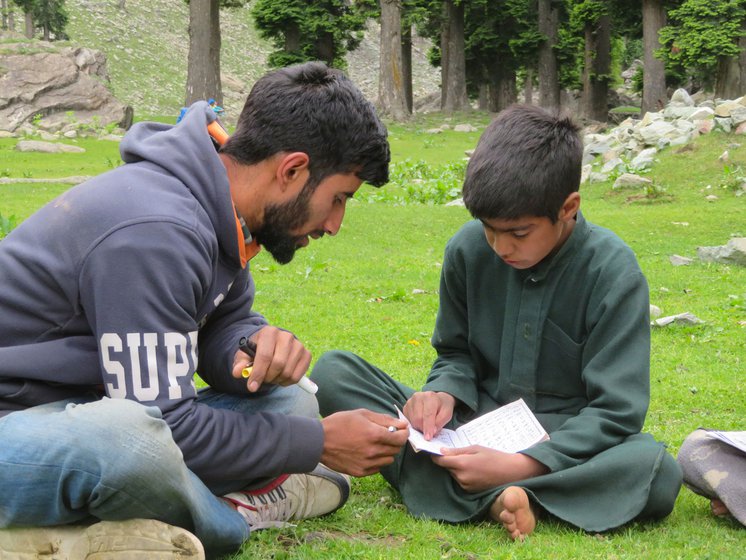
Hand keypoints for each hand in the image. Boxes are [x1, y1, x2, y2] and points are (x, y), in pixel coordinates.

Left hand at [231, 327, 310, 392]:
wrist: (272, 345)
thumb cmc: (256, 351)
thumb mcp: (245, 355)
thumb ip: (240, 364)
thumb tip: (238, 372)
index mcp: (269, 332)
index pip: (265, 355)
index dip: (258, 373)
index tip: (251, 387)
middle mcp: (286, 336)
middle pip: (278, 364)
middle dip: (268, 377)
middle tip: (263, 379)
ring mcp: (298, 345)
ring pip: (288, 372)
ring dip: (277, 380)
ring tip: (271, 376)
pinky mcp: (307, 354)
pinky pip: (298, 376)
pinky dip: (288, 382)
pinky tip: (281, 377)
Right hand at [320, 409, 408, 476]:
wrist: (319, 441)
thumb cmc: (340, 423)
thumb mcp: (362, 414)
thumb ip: (384, 419)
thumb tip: (402, 424)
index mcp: (374, 434)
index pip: (401, 438)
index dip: (404, 433)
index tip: (402, 430)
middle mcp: (373, 451)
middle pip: (396, 449)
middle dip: (396, 441)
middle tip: (388, 435)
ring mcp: (367, 463)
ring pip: (389, 460)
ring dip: (387, 451)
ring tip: (376, 444)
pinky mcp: (361, 472)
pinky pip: (378, 468)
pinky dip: (378, 461)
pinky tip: (368, 452)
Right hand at [402, 391, 455, 439]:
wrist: (437, 399)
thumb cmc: (442, 407)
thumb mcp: (447, 414)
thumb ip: (440, 422)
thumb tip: (431, 432)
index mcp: (430, 397)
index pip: (428, 414)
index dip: (428, 427)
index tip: (428, 437)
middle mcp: (418, 397)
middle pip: (418, 418)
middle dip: (423, 428)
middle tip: (430, 431)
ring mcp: (410, 402)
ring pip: (412, 421)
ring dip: (419, 427)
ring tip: (426, 425)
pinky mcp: (405, 407)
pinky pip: (408, 421)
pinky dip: (414, 424)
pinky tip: (420, 422)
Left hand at [432, 447, 548, 492]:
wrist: (511, 472)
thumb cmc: (494, 456)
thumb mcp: (476, 448)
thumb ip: (457, 451)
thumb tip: (441, 451)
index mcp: (462, 464)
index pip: (440, 461)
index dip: (436, 456)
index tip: (434, 451)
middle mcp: (462, 477)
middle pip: (447, 468)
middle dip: (449, 461)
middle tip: (460, 453)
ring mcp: (466, 486)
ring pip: (453, 474)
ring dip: (456, 468)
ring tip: (471, 462)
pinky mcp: (470, 491)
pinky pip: (460, 481)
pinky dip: (463, 475)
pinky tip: (474, 470)